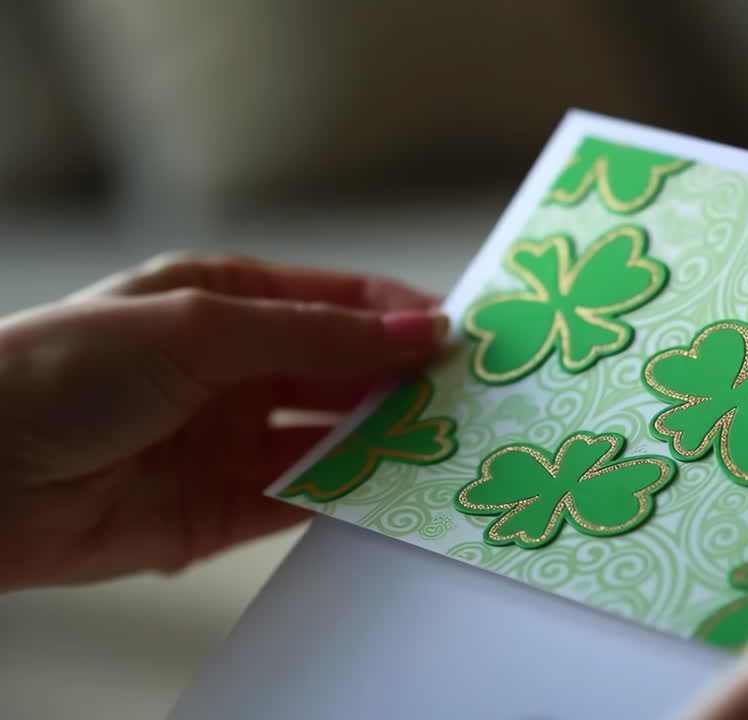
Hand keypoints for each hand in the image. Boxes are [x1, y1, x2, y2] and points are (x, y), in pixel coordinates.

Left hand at [0, 254, 448, 588]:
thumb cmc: (65, 368)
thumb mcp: (201, 327)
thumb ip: (317, 335)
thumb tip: (421, 331)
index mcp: (228, 299)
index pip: (342, 301)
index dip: (406, 315)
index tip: (471, 337)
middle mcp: (237, 366)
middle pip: (347, 371)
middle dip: (408, 382)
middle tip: (477, 399)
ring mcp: (232, 438)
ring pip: (335, 437)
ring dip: (388, 441)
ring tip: (454, 447)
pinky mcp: (222, 508)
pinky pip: (306, 498)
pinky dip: (352, 497)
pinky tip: (396, 494)